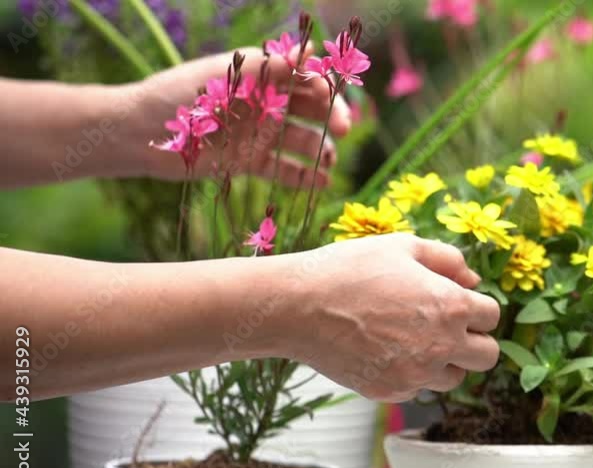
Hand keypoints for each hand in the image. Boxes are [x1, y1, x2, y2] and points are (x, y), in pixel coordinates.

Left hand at [122, 46, 349, 186]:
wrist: (139, 134)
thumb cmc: (178, 96)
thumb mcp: (224, 75)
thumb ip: (267, 66)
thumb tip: (309, 50)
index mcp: (261, 76)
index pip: (305, 77)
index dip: (324, 85)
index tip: (332, 95)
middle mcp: (266, 103)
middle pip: (311, 110)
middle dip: (332, 117)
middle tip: (343, 130)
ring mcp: (260, 134)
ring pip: (303, 142)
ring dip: (321, 150)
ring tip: (329, 162)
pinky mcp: (250, 162)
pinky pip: (285, 170)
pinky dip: (305, 177)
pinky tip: (323, 182)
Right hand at [278, 234, 500, 401]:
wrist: (298, 307)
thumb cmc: (349, 270)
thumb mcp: (402, 247)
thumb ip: (447, 260)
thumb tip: (472, 279)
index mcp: (451, 307)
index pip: (492, 316)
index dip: (476, 307)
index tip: (457, 302)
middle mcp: (441, 346)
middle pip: (487, 356)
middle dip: (474, 340)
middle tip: (447, 327)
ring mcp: (416, 374)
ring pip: (454, 378)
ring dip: (444, 361)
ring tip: (413, 338)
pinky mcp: (391, 392)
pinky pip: (418, 388)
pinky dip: (411, 373)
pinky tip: (386, 349)